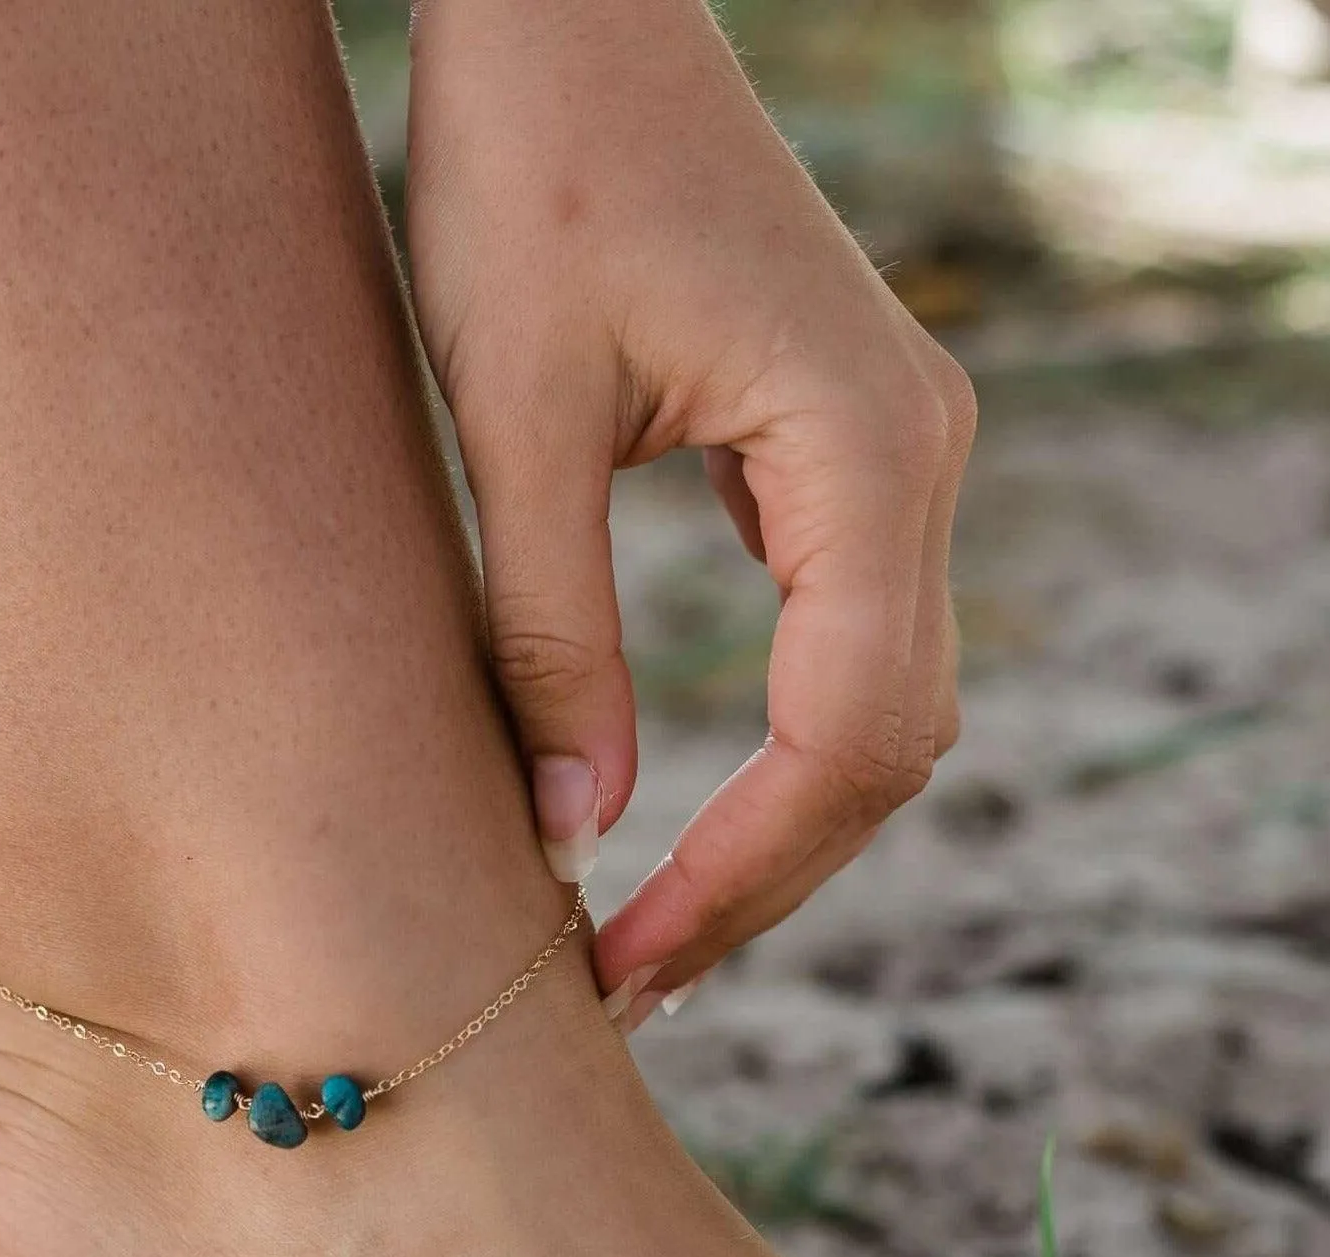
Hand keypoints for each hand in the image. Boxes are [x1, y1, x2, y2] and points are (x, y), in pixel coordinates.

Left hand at [406, 0, 975, 1025]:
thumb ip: (548, 634)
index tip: (618, 966)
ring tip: (648, 931)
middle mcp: (919, 456)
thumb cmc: (527, 168)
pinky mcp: (841, 453)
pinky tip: (687, 814)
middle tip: (622, 984)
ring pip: (878, 708)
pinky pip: (847, 645)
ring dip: (777, 832)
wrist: (569, 15)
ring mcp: (896, 455)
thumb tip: (574, 837)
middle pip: (888, 746)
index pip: (846, 738)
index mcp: (865, 446)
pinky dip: (780, 752)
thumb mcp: (512, 417)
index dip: (739, 880)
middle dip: (759, 882)